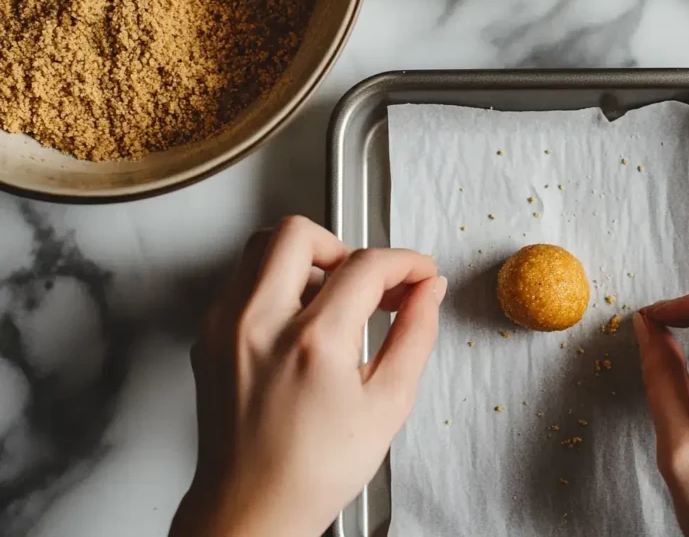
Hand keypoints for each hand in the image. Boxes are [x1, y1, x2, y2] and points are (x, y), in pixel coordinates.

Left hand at [170, 216, 446, 536]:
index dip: (405, 262)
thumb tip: (428, 291)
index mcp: (312, 342)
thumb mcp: (388, 404)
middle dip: (346, 246)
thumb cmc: (312, 470)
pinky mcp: (208, 335)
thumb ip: (416, 335)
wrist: (252, 507)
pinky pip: (242, 279)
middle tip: (368, 279)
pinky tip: (301, 318)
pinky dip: (276, 281)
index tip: (418, 273)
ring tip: (334, 297)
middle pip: (300, 233)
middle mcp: (259, 324)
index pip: (366, 266)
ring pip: (261, 246)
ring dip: (307, 258)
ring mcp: (225, 326)